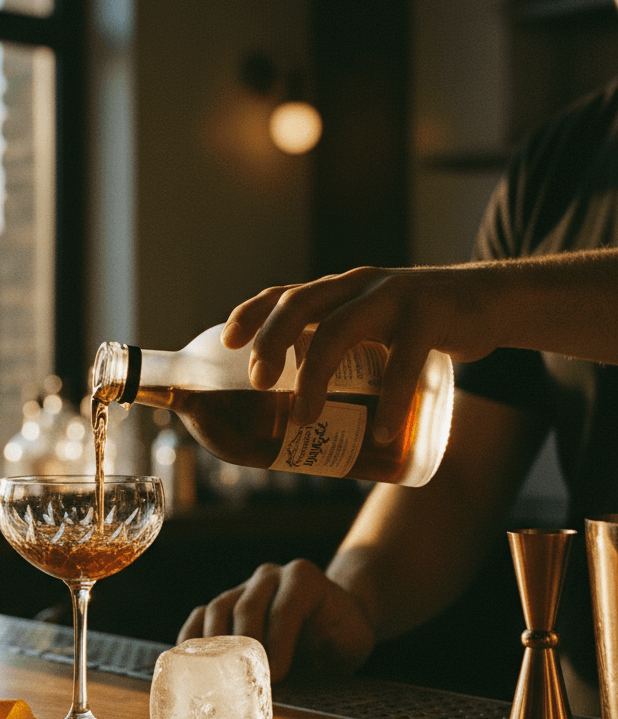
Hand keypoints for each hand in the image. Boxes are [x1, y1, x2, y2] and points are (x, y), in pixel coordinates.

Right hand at [177, 559, 376, 681]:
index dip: (277, 643)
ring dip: (214, 645)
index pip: (285, 608)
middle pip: (247, 607)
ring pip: (219, 608)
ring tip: (214, 677)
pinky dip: (193, 637)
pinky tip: (189, 663)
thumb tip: (293, 694)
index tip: (274, 676)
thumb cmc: (343, 637)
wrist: (336, 618)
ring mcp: (245, 586)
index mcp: (305, 580)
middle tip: (241, 681)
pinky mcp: (227, 602)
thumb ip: (328, 660)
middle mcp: (271, 576)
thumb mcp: (349, 646)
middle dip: (243, 647)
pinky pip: (202, 614)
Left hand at [220, 265, 500, 441]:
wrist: (491, 302)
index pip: (285, 294)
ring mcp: (394, 296)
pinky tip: (381, 432)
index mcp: (339, 291)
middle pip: (301, 304)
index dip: (252, 314)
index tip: (226, 342)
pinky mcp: (432, 315)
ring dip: (316, 377)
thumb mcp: (372, 328)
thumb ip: (340, 353)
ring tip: (304, 419)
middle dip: (271, 342)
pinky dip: (390, 401)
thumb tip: (298, 415)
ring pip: (340, 330)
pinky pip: (404, 361)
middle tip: (257, 382)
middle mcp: (359, 286)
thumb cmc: (417, 326)